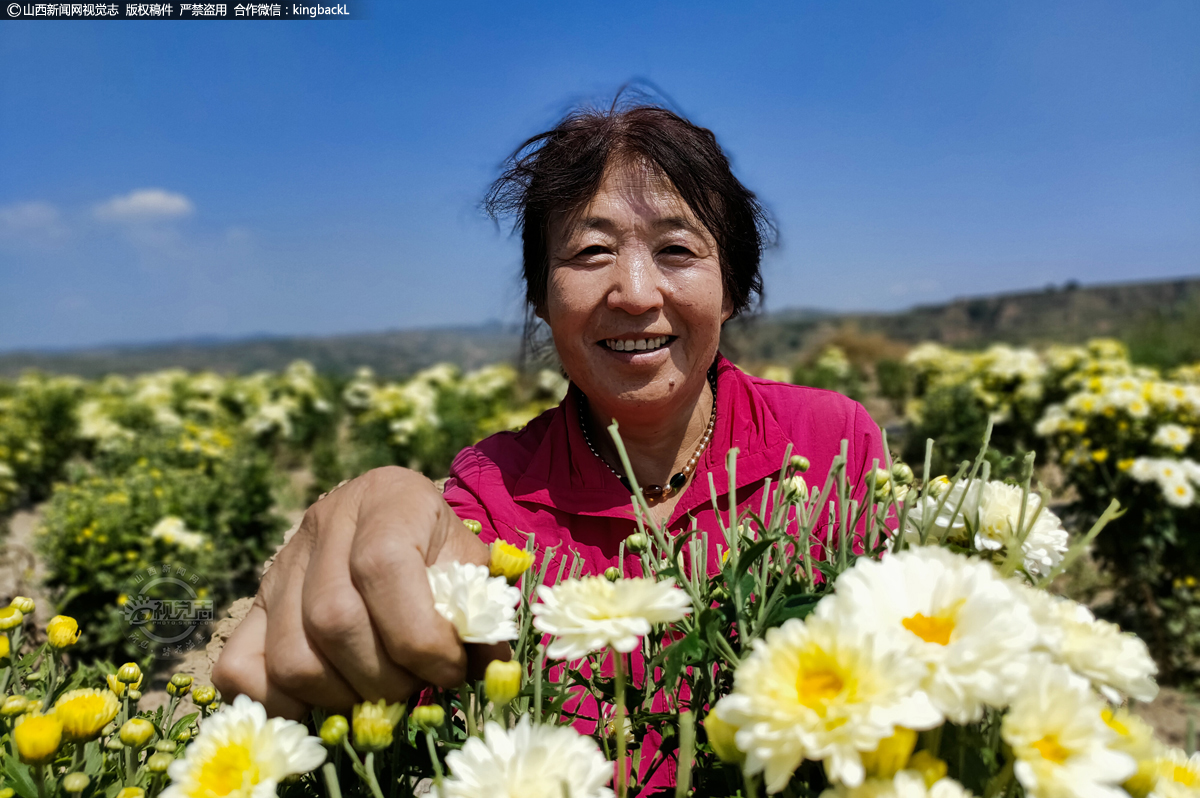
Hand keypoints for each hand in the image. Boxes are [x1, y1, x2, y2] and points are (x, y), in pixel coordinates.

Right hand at [212, 466, 501, 717]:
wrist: (396, 517)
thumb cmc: (439, 545)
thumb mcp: (470, 561)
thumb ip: (480, 609)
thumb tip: (491, 667)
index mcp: (387, 498)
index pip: (383, 569)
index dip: (419, 635)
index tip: (451, 668)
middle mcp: (325, 523)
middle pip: (334, 621)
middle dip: (386, 677)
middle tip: (417, 686)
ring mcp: (280, 565)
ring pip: (292, 656)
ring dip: (343, 697)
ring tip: (381, 693)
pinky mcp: (254, 603)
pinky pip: (240, 667)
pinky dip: (281, 702)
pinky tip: (328, 701)